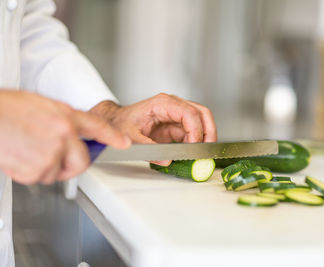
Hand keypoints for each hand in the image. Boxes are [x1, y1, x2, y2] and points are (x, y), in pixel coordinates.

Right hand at [0, 90, 129, 184]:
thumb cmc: (6, 108)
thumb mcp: (41, 104)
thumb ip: (61, 117)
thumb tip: (70, 128)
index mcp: (66, 116)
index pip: (98, 127)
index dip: (113, 137)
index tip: (123, 143)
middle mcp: (64, 135)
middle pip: (82, 162)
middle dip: (71, 166)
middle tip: (58, 162)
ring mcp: (52, 152)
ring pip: (56, 172)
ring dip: (42, 168)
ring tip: (25, 150)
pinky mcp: (37, 168)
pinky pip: (37, 178)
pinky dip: (26, 172)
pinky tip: (17, 155)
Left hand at [90, 93, 216, 164]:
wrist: (114, 122)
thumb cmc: (120, 123)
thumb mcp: (131, 137)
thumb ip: (148, 149)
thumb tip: (166, 159)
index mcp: (162, 104)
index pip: (189, 112)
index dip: (196, 130)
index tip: (194, 146)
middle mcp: (172, 106)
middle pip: (201, 113)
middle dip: (208, 131)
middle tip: (207, 149)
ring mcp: (175, 115)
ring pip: (201, 122)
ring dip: (204, 137)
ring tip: (201, 154)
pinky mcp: (175, 125)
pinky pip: (192, 132)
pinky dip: (196, 143)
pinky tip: (191, 153)